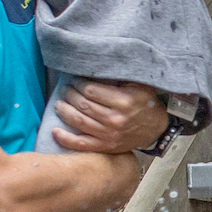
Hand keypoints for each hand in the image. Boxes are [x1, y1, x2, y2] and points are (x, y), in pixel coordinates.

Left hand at [53, 79, 171, 155]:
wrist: (156, 129)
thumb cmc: (146, 103)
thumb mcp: (140, 84)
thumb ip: (121, 75)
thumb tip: (99, 64)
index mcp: (124, 101)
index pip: (90, 90)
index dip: (79, 84)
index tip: (76, 80)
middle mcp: (115, 119)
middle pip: (82, 105)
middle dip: (70, 95)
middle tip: (66, 90)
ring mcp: (109, 135)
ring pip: (78, 121)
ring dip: (64, 111)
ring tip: (60, 104)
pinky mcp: (106, 147)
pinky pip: (81, 144)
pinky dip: (65, 139)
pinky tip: (55, 131)